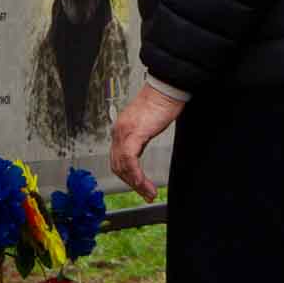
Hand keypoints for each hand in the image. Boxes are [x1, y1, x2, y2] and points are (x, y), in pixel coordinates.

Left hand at [109, 83, 184, 202]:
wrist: (165, 88)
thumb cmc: (160, 102)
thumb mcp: (147, 123)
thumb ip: (140, 135)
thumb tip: (140, 148)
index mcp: (121, 129)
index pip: (117, 159)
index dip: (127, 175)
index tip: (139, 186)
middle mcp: (119, 131)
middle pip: (118, 165)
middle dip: (131, 183)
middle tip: (145, 194)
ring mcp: (124, 132)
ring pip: (123, 165)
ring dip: (136, 183)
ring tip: (149, 193)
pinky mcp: (134, 132)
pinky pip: (130, 159)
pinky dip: (136, 174)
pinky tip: (143, 183)